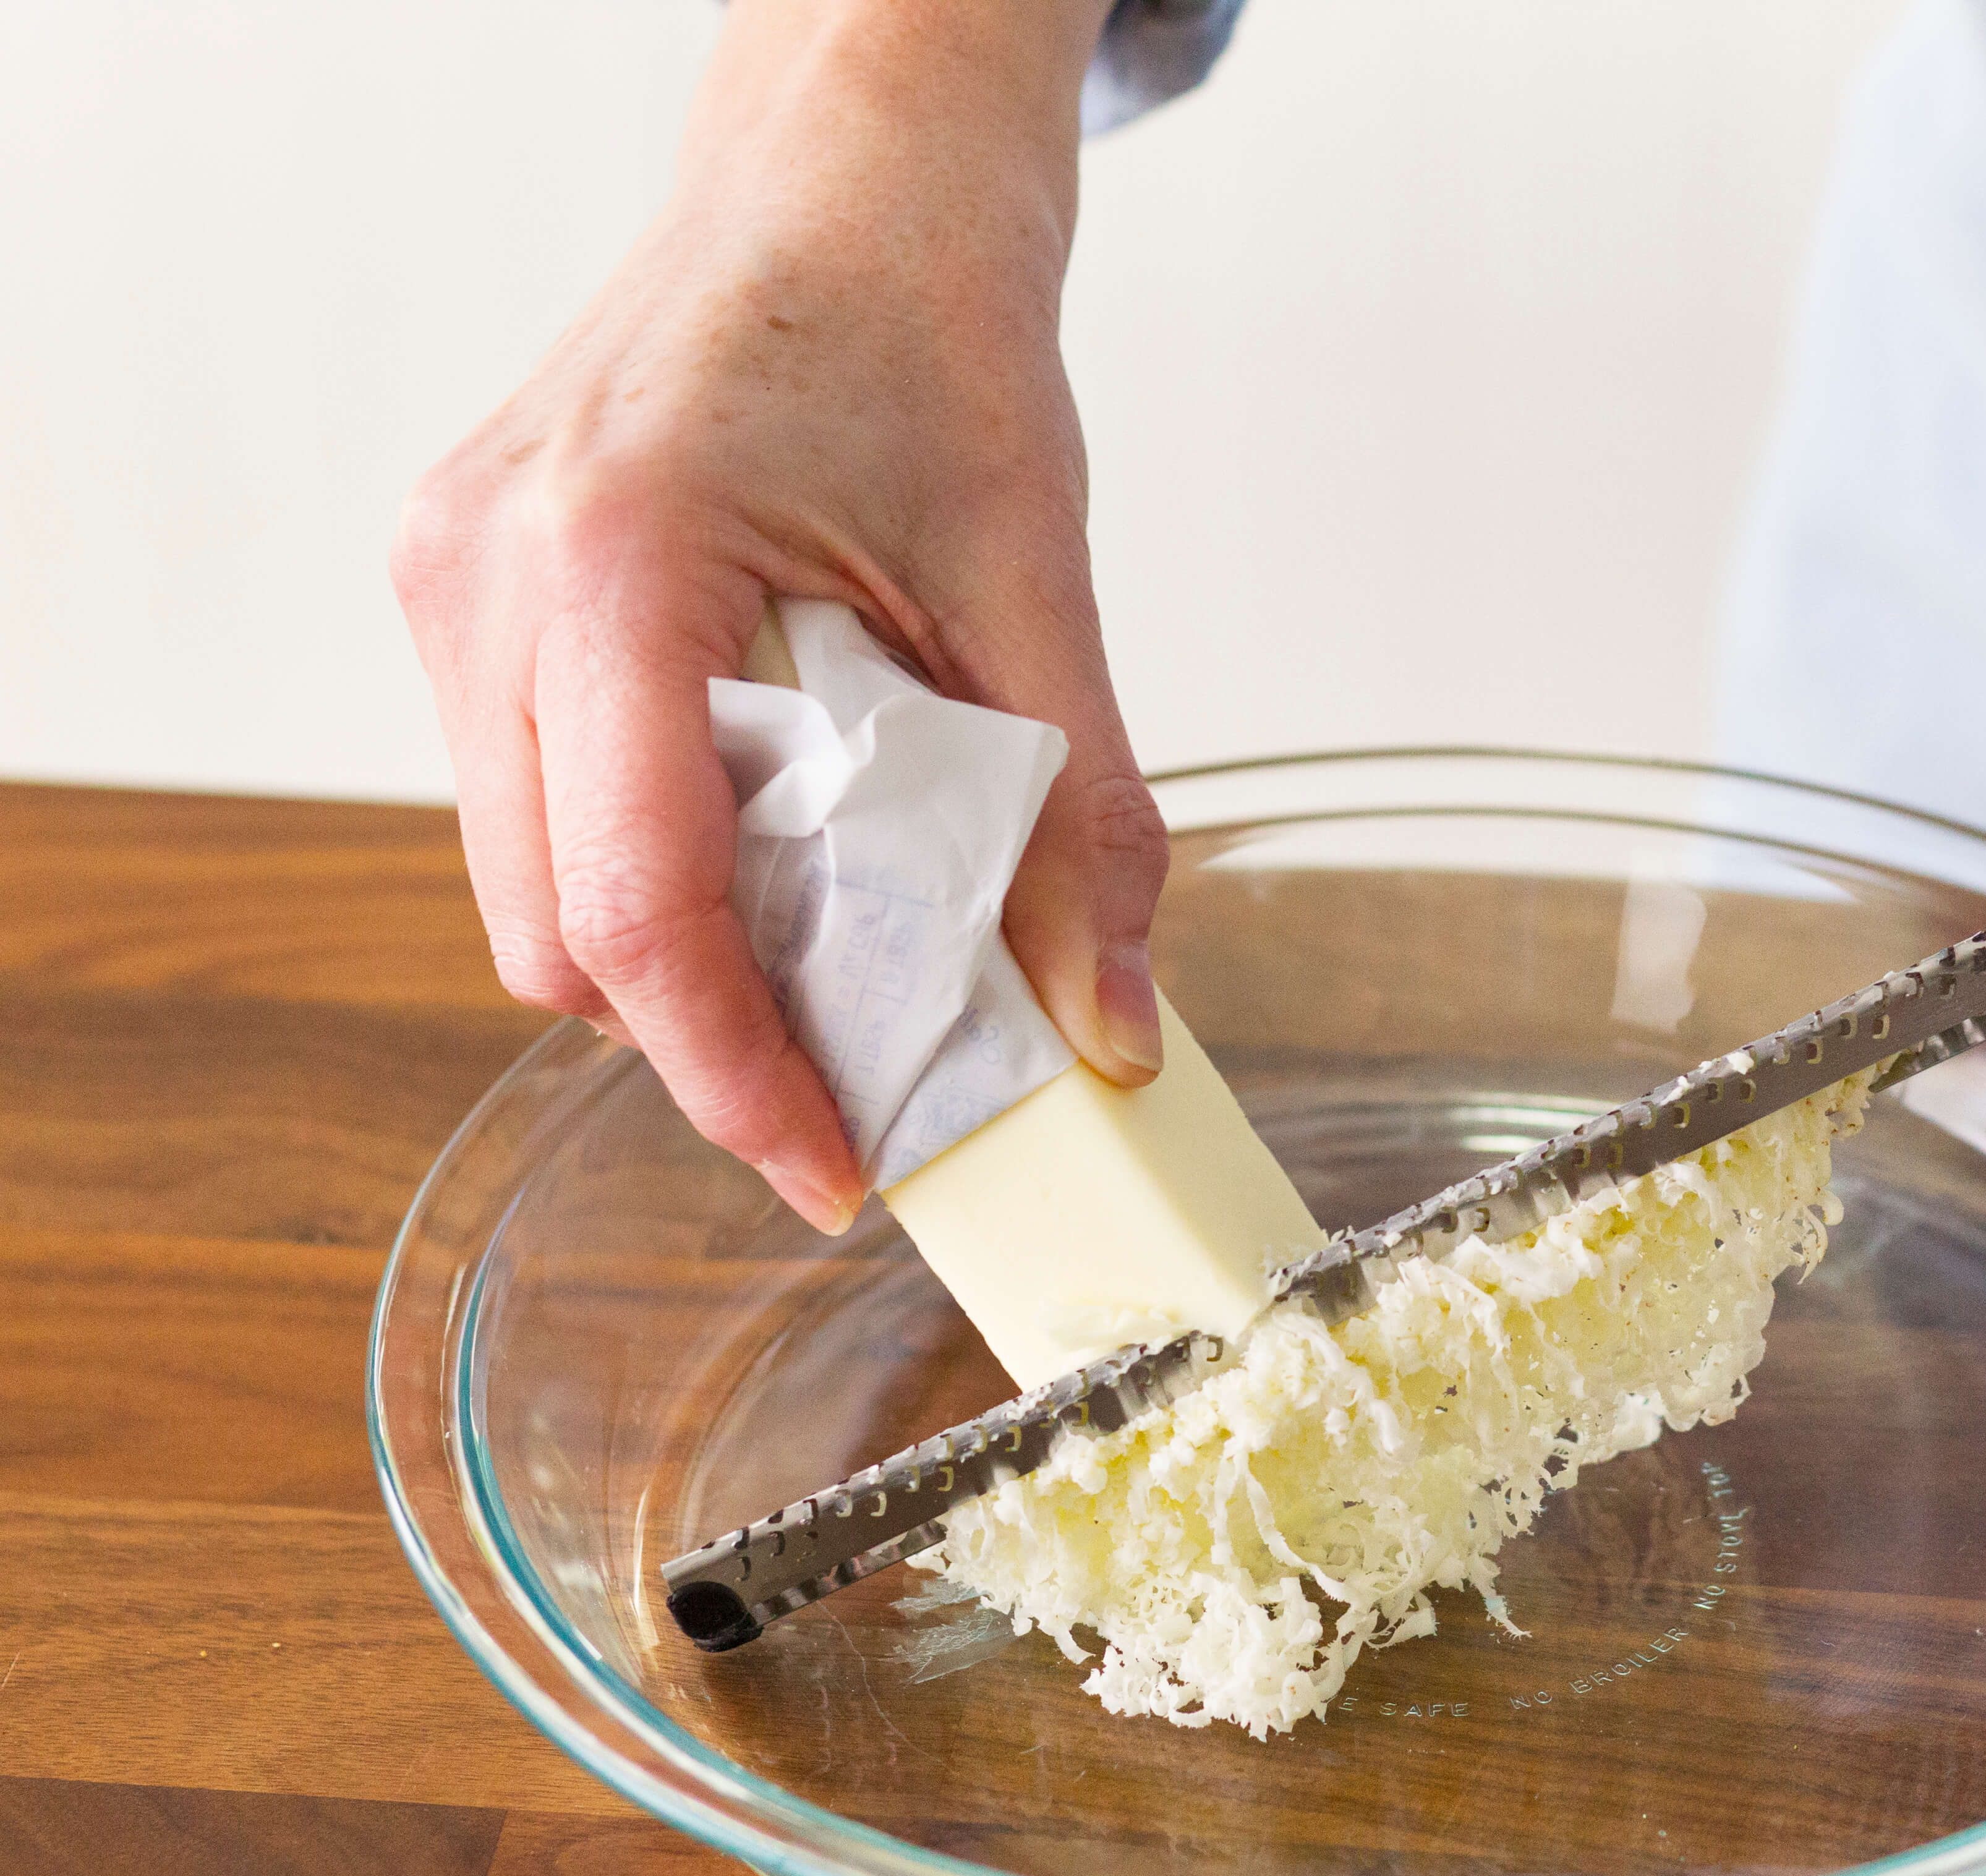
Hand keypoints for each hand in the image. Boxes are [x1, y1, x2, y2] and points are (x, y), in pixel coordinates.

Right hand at [390, 0, 1154, 1234]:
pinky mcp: (468, 590)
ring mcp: (452, 583)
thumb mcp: (1034, 573)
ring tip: (835, 924)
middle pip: (560, 934)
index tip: (840, 1166)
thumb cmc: (923, 319)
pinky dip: (654, 856)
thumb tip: (1110, 1024)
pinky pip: (537, 798)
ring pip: (533, 882)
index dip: (742, 1076)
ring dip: (682, 946)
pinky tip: (772, 820)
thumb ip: (1078, 818)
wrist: (846, 175)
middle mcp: (486, 578)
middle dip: (713, 1031)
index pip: (639, 912)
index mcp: (612, 561)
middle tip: (871, 1066)